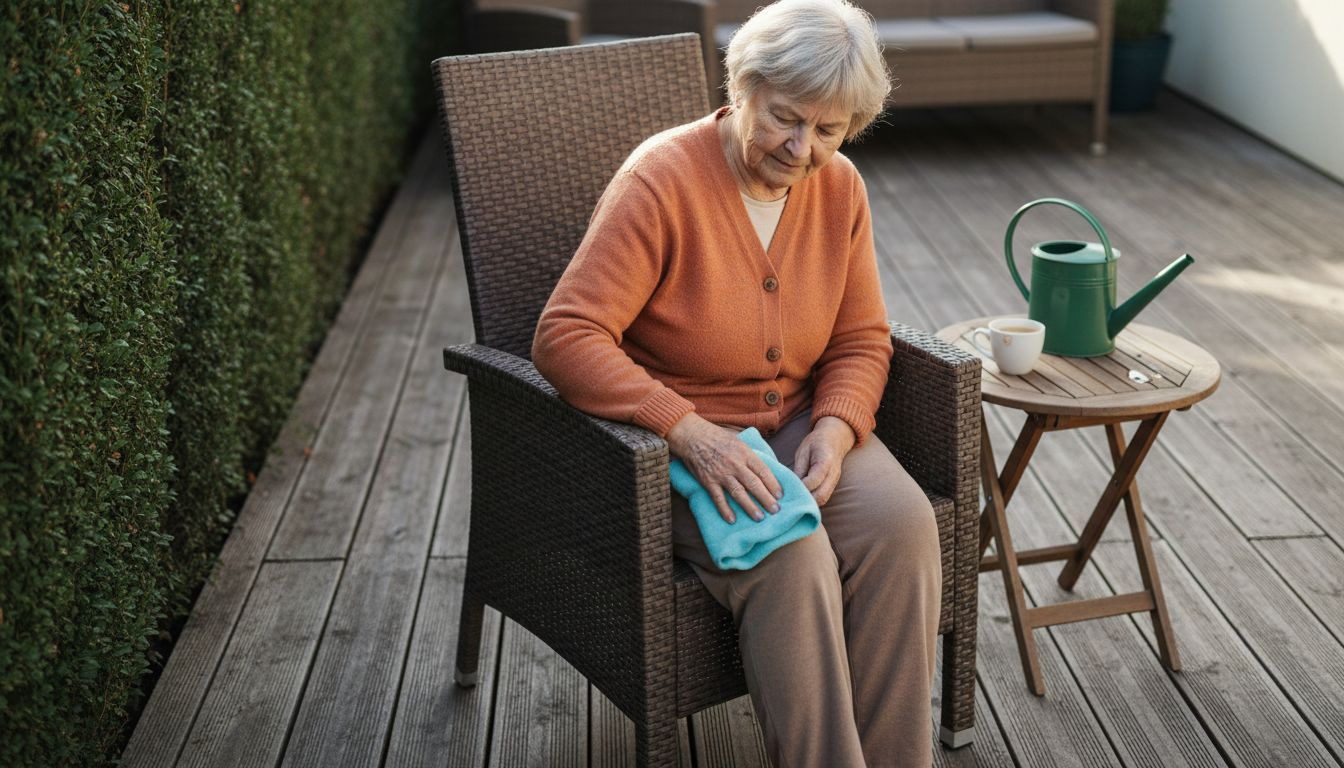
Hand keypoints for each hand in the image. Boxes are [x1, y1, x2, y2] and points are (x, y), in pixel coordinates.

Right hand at [666, 413, 782, 523]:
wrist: (693, 436)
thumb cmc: (717, 437)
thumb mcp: (738, 441)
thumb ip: (750, 455)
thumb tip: (763, 469)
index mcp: (745, 453)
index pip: (763, 471)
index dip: (773, 484)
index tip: (780, 495)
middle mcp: (735, 464)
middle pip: (754, 484)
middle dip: (766, 499)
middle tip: (775, 510)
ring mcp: (721, 474)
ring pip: (739, 493)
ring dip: (750, 506)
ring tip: (759, 517)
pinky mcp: (708, 481)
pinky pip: (718, 498)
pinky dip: (725, 509)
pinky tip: (732, 520)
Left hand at [793, 416, 855, 506]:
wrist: (835, 440)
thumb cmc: (816, 443)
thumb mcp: (803, 451)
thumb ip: (799, 469)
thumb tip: (791, 486)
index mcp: (826, 461)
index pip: (814, 480)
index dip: (801, 487)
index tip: (788, 489)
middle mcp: (833, 474)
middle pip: (820, 496)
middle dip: (804, 500)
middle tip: (789, 499)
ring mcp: (835, 482)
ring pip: (822, 500)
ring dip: (808, 503)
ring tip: (794, 501)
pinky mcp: (832, 486)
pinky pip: (823, 498)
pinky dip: (812, 501)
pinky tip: (801, 499)